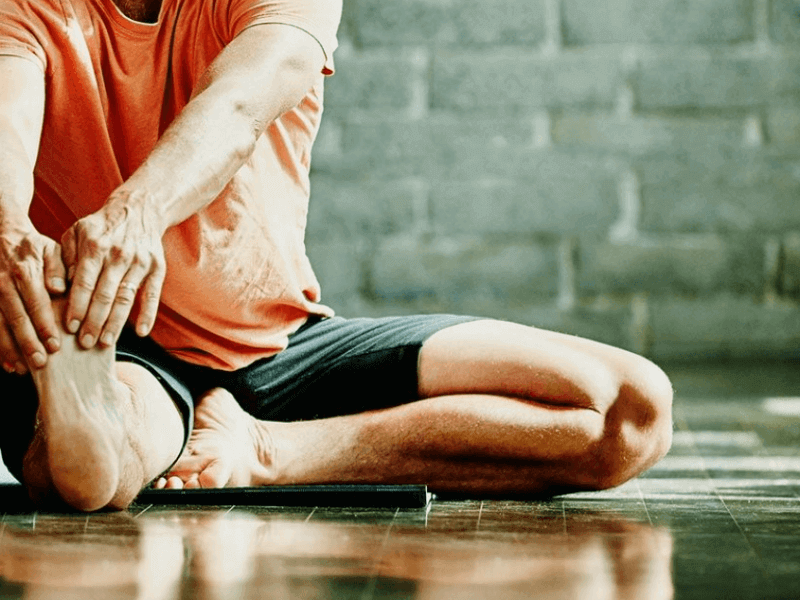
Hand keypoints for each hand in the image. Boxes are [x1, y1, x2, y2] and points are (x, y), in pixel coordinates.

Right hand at [0, 223, 65, 372]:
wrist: (2, 236)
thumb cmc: (34, 248)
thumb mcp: (51, 250)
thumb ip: (58, 268)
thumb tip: (59, 287)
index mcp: (25, 271)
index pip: (36, 302)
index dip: (44, 324)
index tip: (55, 344)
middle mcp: (4, 284)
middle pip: (16, 318)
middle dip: (27, 342)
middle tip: (40, 363)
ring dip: (9, 349)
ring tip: (21, 368)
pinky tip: (6, 363)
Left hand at [61, 189, 166, 348]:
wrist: (138, 210)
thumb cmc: (101, 228)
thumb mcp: (76, 233)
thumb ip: (65, 258)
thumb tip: (60, 287)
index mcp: (95, 246)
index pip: (84, 283)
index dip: (76, 307)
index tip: (69, 327)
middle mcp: (118, 255)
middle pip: (105, 294)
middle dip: (94, 321)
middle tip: (85, 343)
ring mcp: (140, 262)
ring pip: (126, 297)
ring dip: (116, 323)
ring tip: (106, 343)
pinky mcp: (157, 268)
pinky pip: (152, 295)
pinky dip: (148, 314)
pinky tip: (140, 332)